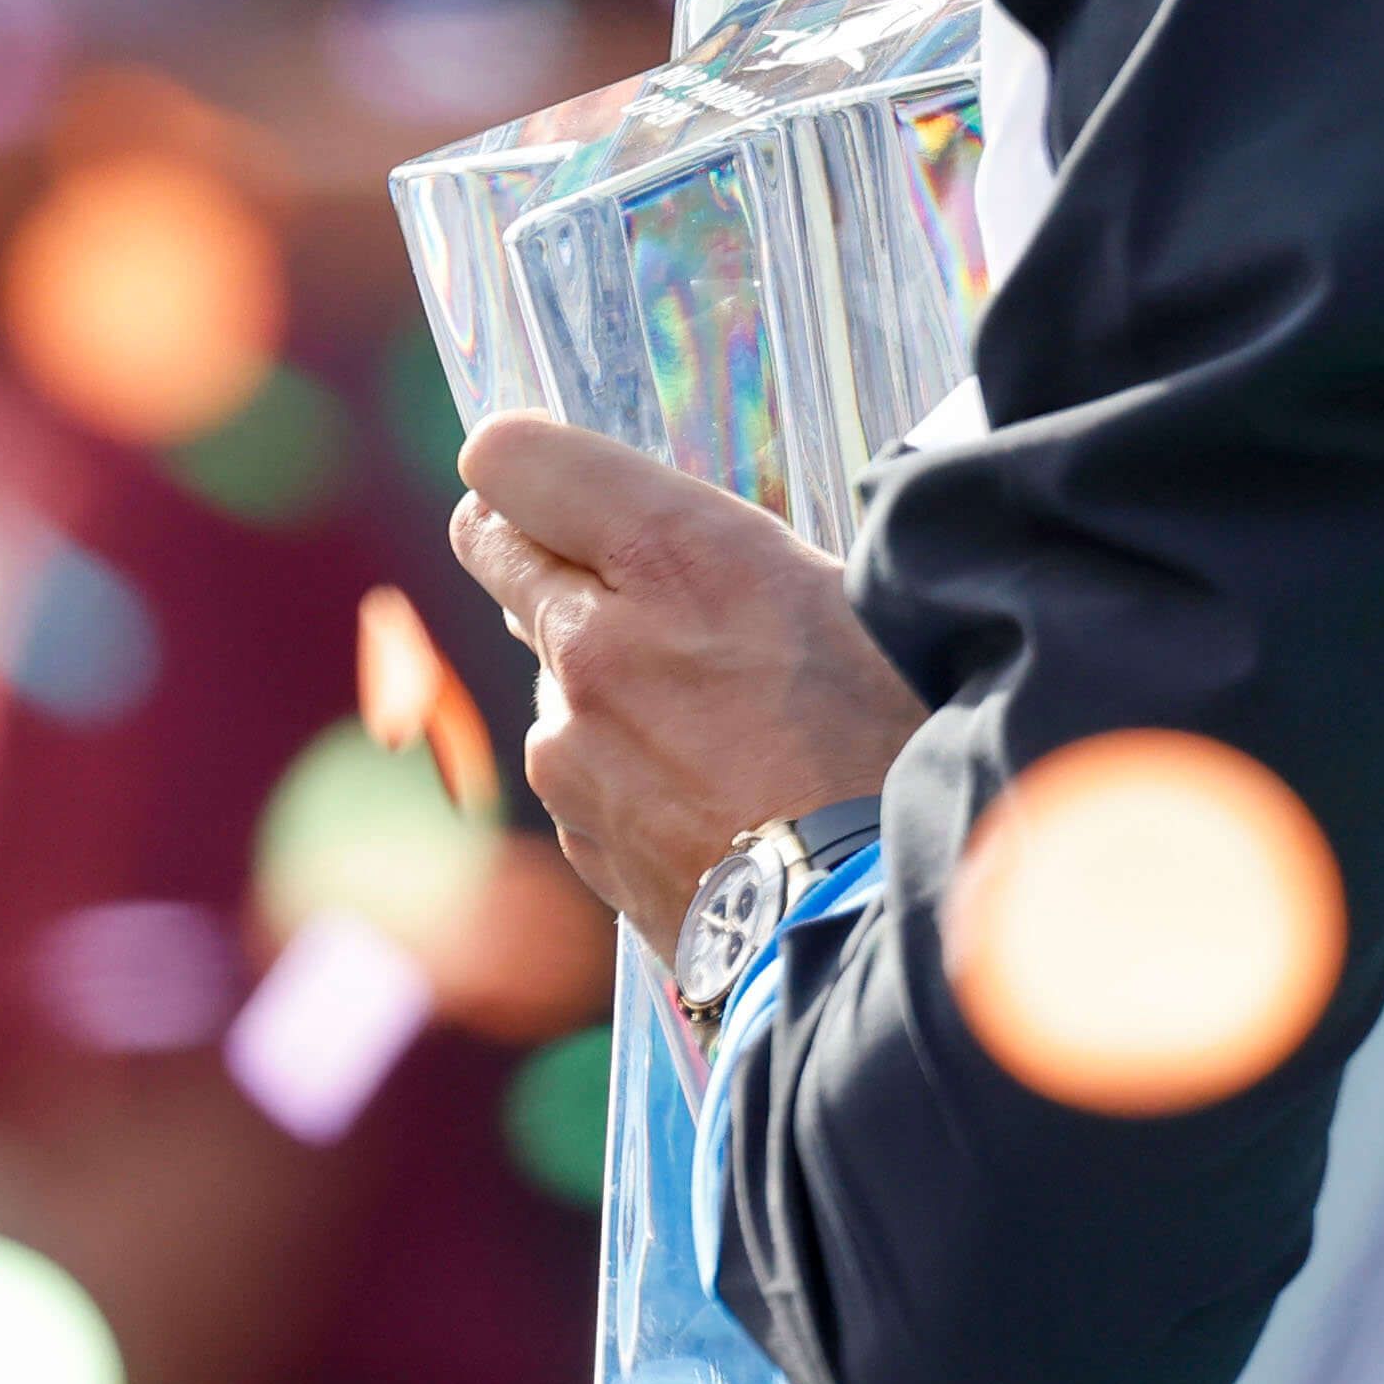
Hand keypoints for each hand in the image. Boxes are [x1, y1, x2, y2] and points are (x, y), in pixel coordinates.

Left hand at [443, 416, 922, 972]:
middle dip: (531, 541)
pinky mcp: (575, 828)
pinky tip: (703, 787)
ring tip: (705, 710)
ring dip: (593, 666)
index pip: (513, 460)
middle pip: (490, 545)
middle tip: (604, 564)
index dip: (531, 462)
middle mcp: (594, 641)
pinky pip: (575, 760)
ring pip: (546, 664)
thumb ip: (733, 549)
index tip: (561, 481)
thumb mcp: (851, 597)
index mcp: (672, 557)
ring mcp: (570, 745)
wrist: (870, 923)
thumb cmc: (893, 744)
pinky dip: (615, 758)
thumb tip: (675, 530)